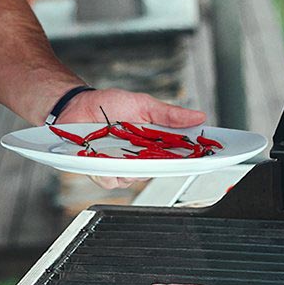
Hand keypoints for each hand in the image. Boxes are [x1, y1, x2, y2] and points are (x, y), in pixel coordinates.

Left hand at [57, 88, 206, 190]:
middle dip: (159, 164)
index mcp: (154, 143)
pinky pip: (110, 180)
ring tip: (118, 147)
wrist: (77, 106)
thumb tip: (198, 116)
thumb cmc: (109, 104)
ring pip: (133, 179)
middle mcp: (139, 158)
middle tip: (152, 150)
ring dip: (128, 166)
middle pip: (158, 171)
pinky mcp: (101, 171)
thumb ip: (169, 114)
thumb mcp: (143, 104)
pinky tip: (101, 156)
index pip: (179, 156)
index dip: (193, 159)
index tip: (206, 157)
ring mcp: (120, 166)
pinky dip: (106, 170)